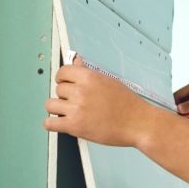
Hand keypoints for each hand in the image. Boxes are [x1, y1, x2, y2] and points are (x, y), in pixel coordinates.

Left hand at [44, 60, 158, 146]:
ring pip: (50, 105)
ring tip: (71, 113)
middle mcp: (81, 91)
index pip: (62, 72)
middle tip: (78, 103)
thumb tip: (76, 61)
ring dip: (58, 109)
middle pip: (58, 89)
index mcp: (90, 77)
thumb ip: (89, 73)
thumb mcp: (110, 82)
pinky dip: (53, 124)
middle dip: (65, 96)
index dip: (64, 79)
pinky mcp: (74, 126)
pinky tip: (63, 123)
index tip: (67, 84)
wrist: (139, 123)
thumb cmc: (129, 105)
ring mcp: (76, 109)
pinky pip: (49, 123)